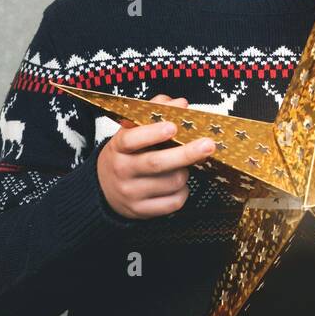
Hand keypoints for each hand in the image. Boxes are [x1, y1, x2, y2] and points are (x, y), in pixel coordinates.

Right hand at [96, 95, 215, 220]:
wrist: (106, 189)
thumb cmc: (128, 154)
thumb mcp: (133, 131)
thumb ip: (156, 112)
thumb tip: (181, 104)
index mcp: (118, 147)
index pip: (132, 139)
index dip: (152, 133)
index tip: (173, 127)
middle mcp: (122, 171)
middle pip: (156, 163)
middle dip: (185, 154)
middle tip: (208, 145)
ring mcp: (131, 193)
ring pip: (171, 182)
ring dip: (184, 172)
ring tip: (181, 167)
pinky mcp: (141, 211)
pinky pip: (173, 202)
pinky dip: (182, 192)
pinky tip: (176, 184)